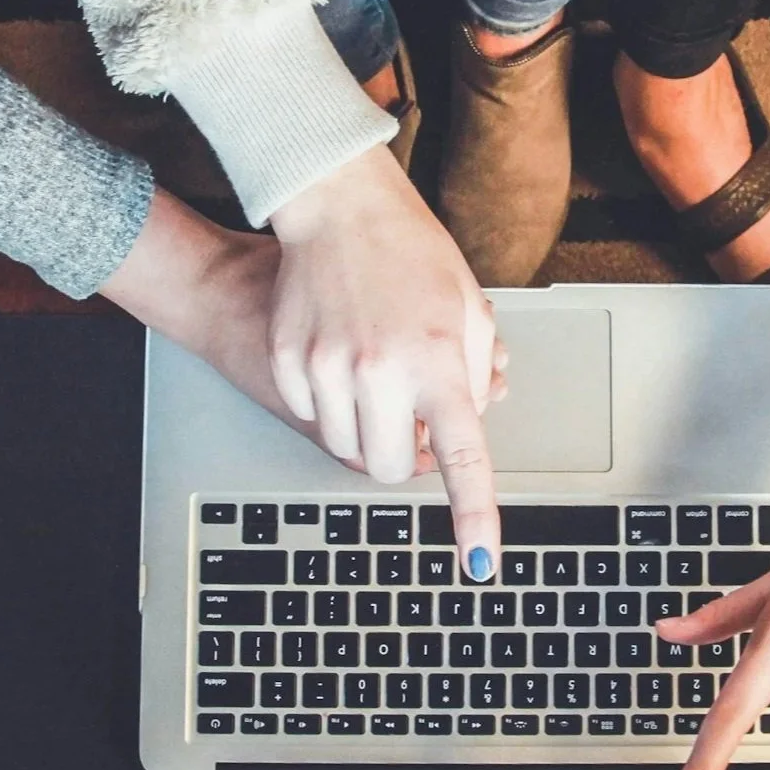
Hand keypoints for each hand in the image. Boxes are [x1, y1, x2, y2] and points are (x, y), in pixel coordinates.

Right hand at [267, 144, 505, 575]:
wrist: (338, 206)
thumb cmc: (411, 253)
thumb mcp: (469, 310)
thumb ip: (476, 377)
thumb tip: (468, 427)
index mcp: (439, 361)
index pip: (463, 457)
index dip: (474, 516)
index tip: (480, 562)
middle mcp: (381, 370)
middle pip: (389, 468)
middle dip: (403, 457)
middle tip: (412, 419)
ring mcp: (327, 367)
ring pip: (345, 448)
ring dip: (366, 430)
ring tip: (377, 376)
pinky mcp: (288, 361)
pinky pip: (311, 416)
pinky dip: (329, 403)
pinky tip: (340, 356)